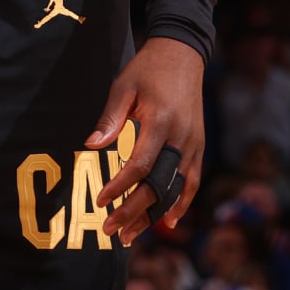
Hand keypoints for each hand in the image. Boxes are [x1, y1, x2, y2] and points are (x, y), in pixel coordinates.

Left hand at [85, 37, 206, 244]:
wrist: (182, 54)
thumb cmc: (147, 69)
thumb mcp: (124, 86)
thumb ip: (110, 118)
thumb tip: (91, 146)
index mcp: (161, 121)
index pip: (140, 165)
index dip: (120, 186)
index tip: (100, 201)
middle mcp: (181, 137)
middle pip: (159, 184)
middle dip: (134, 211)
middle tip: (111, 230)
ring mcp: (193, 143)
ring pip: (176, 189)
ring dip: (154, 215)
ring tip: (132, 235)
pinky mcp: (199, 145)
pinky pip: (192, 181)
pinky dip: (181, 203)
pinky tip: (168, 221)